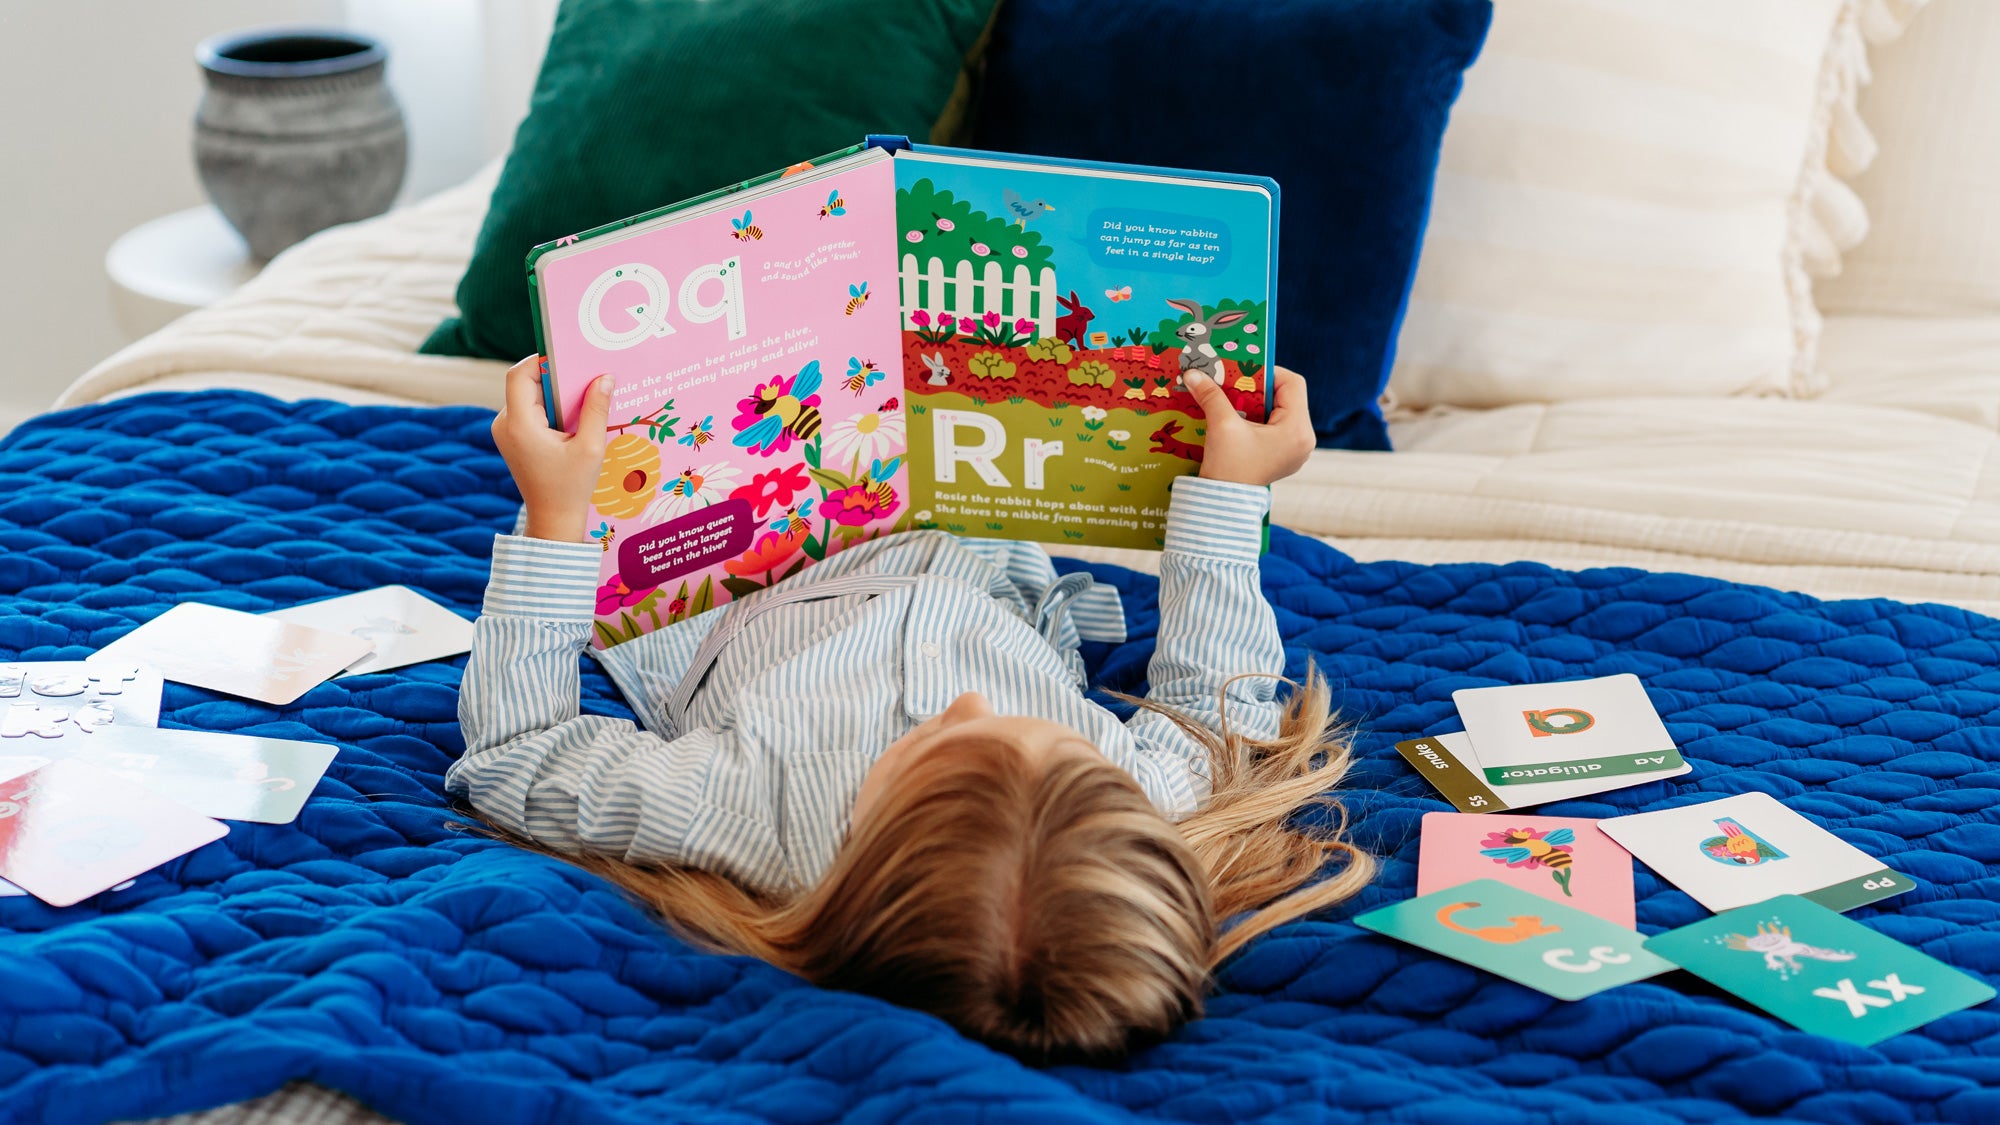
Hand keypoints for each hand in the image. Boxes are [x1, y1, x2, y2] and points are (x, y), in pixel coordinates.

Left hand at [491, 355, 612, 541]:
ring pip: (527, 395)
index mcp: (519, 424)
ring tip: (582, 399)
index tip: (569, 359)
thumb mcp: (591, 447)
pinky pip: (528, 410)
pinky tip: (572, 417)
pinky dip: (549, 406)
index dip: (541, 360)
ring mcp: (505, 431)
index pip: (520, 374)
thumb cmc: (571, 487)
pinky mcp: (512, 437)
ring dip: (553, 393)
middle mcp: (505, 424)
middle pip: (524, 383)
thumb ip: (597, 409)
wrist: (553, 519)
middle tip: (583, 377)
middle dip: (554, 377)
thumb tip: (605, 377)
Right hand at [1184, 365, 1314, 485]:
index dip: (1268, 372)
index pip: (1293, 384)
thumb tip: (1193, 373)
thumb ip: (1212, 396)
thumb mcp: (1222, 426)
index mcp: (1297, 429)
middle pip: (1288, 397)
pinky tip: (1240, 419)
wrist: (1224, 506)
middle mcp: (1304, 439)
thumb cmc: (1229, 468)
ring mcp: (1297, 450)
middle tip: (1236, 384)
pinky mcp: (1286, 457)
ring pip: (1282, 411)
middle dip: (1259, 388)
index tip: (1243, 372)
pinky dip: (1259, 418)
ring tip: (1236, 401)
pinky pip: (1277, 427)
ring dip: (1258, 403)